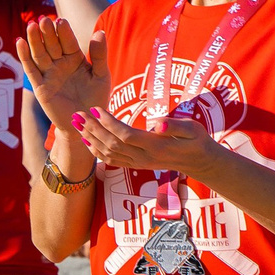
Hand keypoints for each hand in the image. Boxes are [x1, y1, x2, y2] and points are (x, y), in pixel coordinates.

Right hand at [13, 17, 108, 129]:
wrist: (87, 121)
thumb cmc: (96, 98)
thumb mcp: (101, 74)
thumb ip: (99, 54)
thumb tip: (99, 32)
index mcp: (75, 58)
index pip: (68, 42)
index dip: (64, 32)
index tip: (61, 21)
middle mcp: (60, 64)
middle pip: (51, 45)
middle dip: (47, 33)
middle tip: (44, 20)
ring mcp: (48, 74)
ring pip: (39, 54)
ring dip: (34, 40)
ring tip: (31, 26)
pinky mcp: (40, 87)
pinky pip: (30, 70)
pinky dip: (24, 57)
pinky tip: (19, 43)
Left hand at [75, 105, 220, 181]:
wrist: (198, 161)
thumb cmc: (196, 140)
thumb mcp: (193, 129)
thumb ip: (176, 126)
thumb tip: (159, 125)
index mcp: (156, 146)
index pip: (126, 135)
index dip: (109, 123)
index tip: (96, 109)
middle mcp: (143, 157)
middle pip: (112, 144)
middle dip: (93, 128)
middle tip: (78, 114)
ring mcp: (137, 163)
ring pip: (108, 153)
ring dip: (90, 138)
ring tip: (77, 123)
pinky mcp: (134, 165)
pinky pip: (110, 160)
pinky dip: (95, 151)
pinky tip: (86, 139)